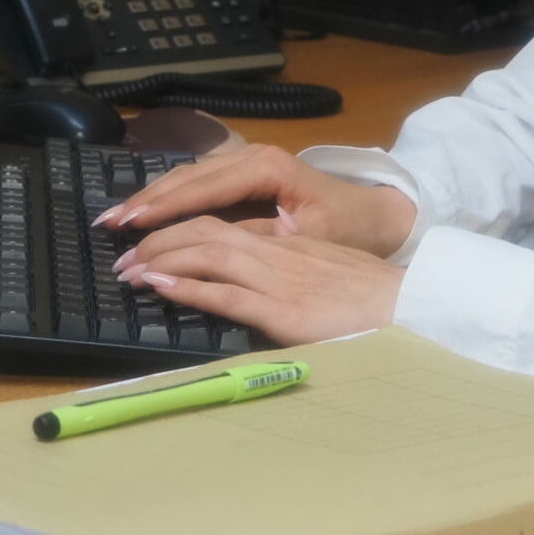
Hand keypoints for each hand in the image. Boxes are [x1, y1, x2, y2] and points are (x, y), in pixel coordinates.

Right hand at [96, 143, 415, 257]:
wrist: (378, 214)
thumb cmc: (347, 229)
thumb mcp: (302, 238)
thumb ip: (254, 237)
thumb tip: (204, 244)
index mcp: (267, 168)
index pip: (202, 187)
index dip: (163, 207)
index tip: (130, 224)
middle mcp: (253, 156)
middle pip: (187, 176)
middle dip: (146, 200)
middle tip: (107, 224)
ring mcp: (248, 160)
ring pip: (189, 175)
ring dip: (152, 197)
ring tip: (115, 217)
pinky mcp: (246, 172)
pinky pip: (199, 181)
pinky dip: (170, 195)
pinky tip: (145, 210)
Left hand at [112, 215, 402, 344]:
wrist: (412, 307)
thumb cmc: (369, 297)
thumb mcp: (321, 270)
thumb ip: (284, 269)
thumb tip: (241, 280)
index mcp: (284, 242)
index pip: (220, 222)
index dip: (177, 226)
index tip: (144, 237)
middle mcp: (276, 252)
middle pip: (205, 230)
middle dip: (158, 239)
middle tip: (122, 254)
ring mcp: (279, 279)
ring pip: (208, 255)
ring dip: (163, 260)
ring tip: (129, 269)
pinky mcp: (284, 312)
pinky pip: (228, 294)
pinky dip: (190, 288)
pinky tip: (162, 286)